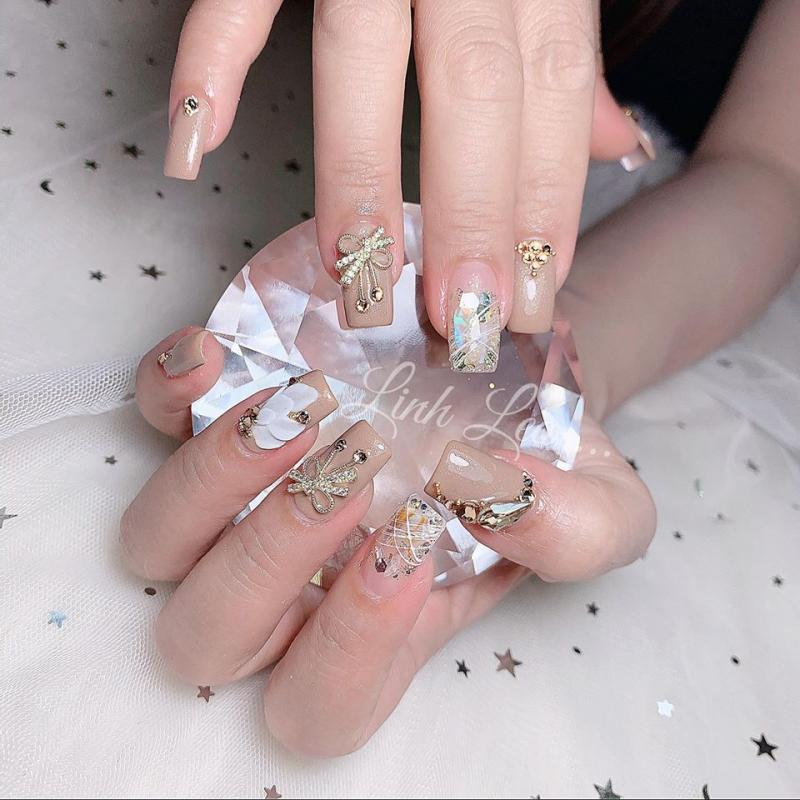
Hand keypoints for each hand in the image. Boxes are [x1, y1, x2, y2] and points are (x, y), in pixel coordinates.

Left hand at [122, 327, 654, 755]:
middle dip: (275, 555)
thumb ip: (571, 531)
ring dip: (215, 482)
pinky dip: (165, 392)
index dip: (349, 645)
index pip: (318, 701)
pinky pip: (147, 419)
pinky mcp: (218, 413)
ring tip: (305, 408)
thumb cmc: (545, 459)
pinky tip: (219, 359)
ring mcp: (240, 499)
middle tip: (358, 463)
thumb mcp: (602, 506)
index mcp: (375, 628)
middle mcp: (291, 581)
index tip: (413, 541)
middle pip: (210, 633)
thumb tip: (492, 489)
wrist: (510, 370)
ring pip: (157, 542)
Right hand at [163, 1, 649, 340]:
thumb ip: (571, 57)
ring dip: (357, 174)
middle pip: (473, 89)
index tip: (530, 296)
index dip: (545, 205)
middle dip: (470, 214)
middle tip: (459, 320)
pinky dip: (212, 56)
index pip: (550, 99)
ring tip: (356, 276)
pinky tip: (199, 140)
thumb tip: (616, 146)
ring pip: (365, 54)